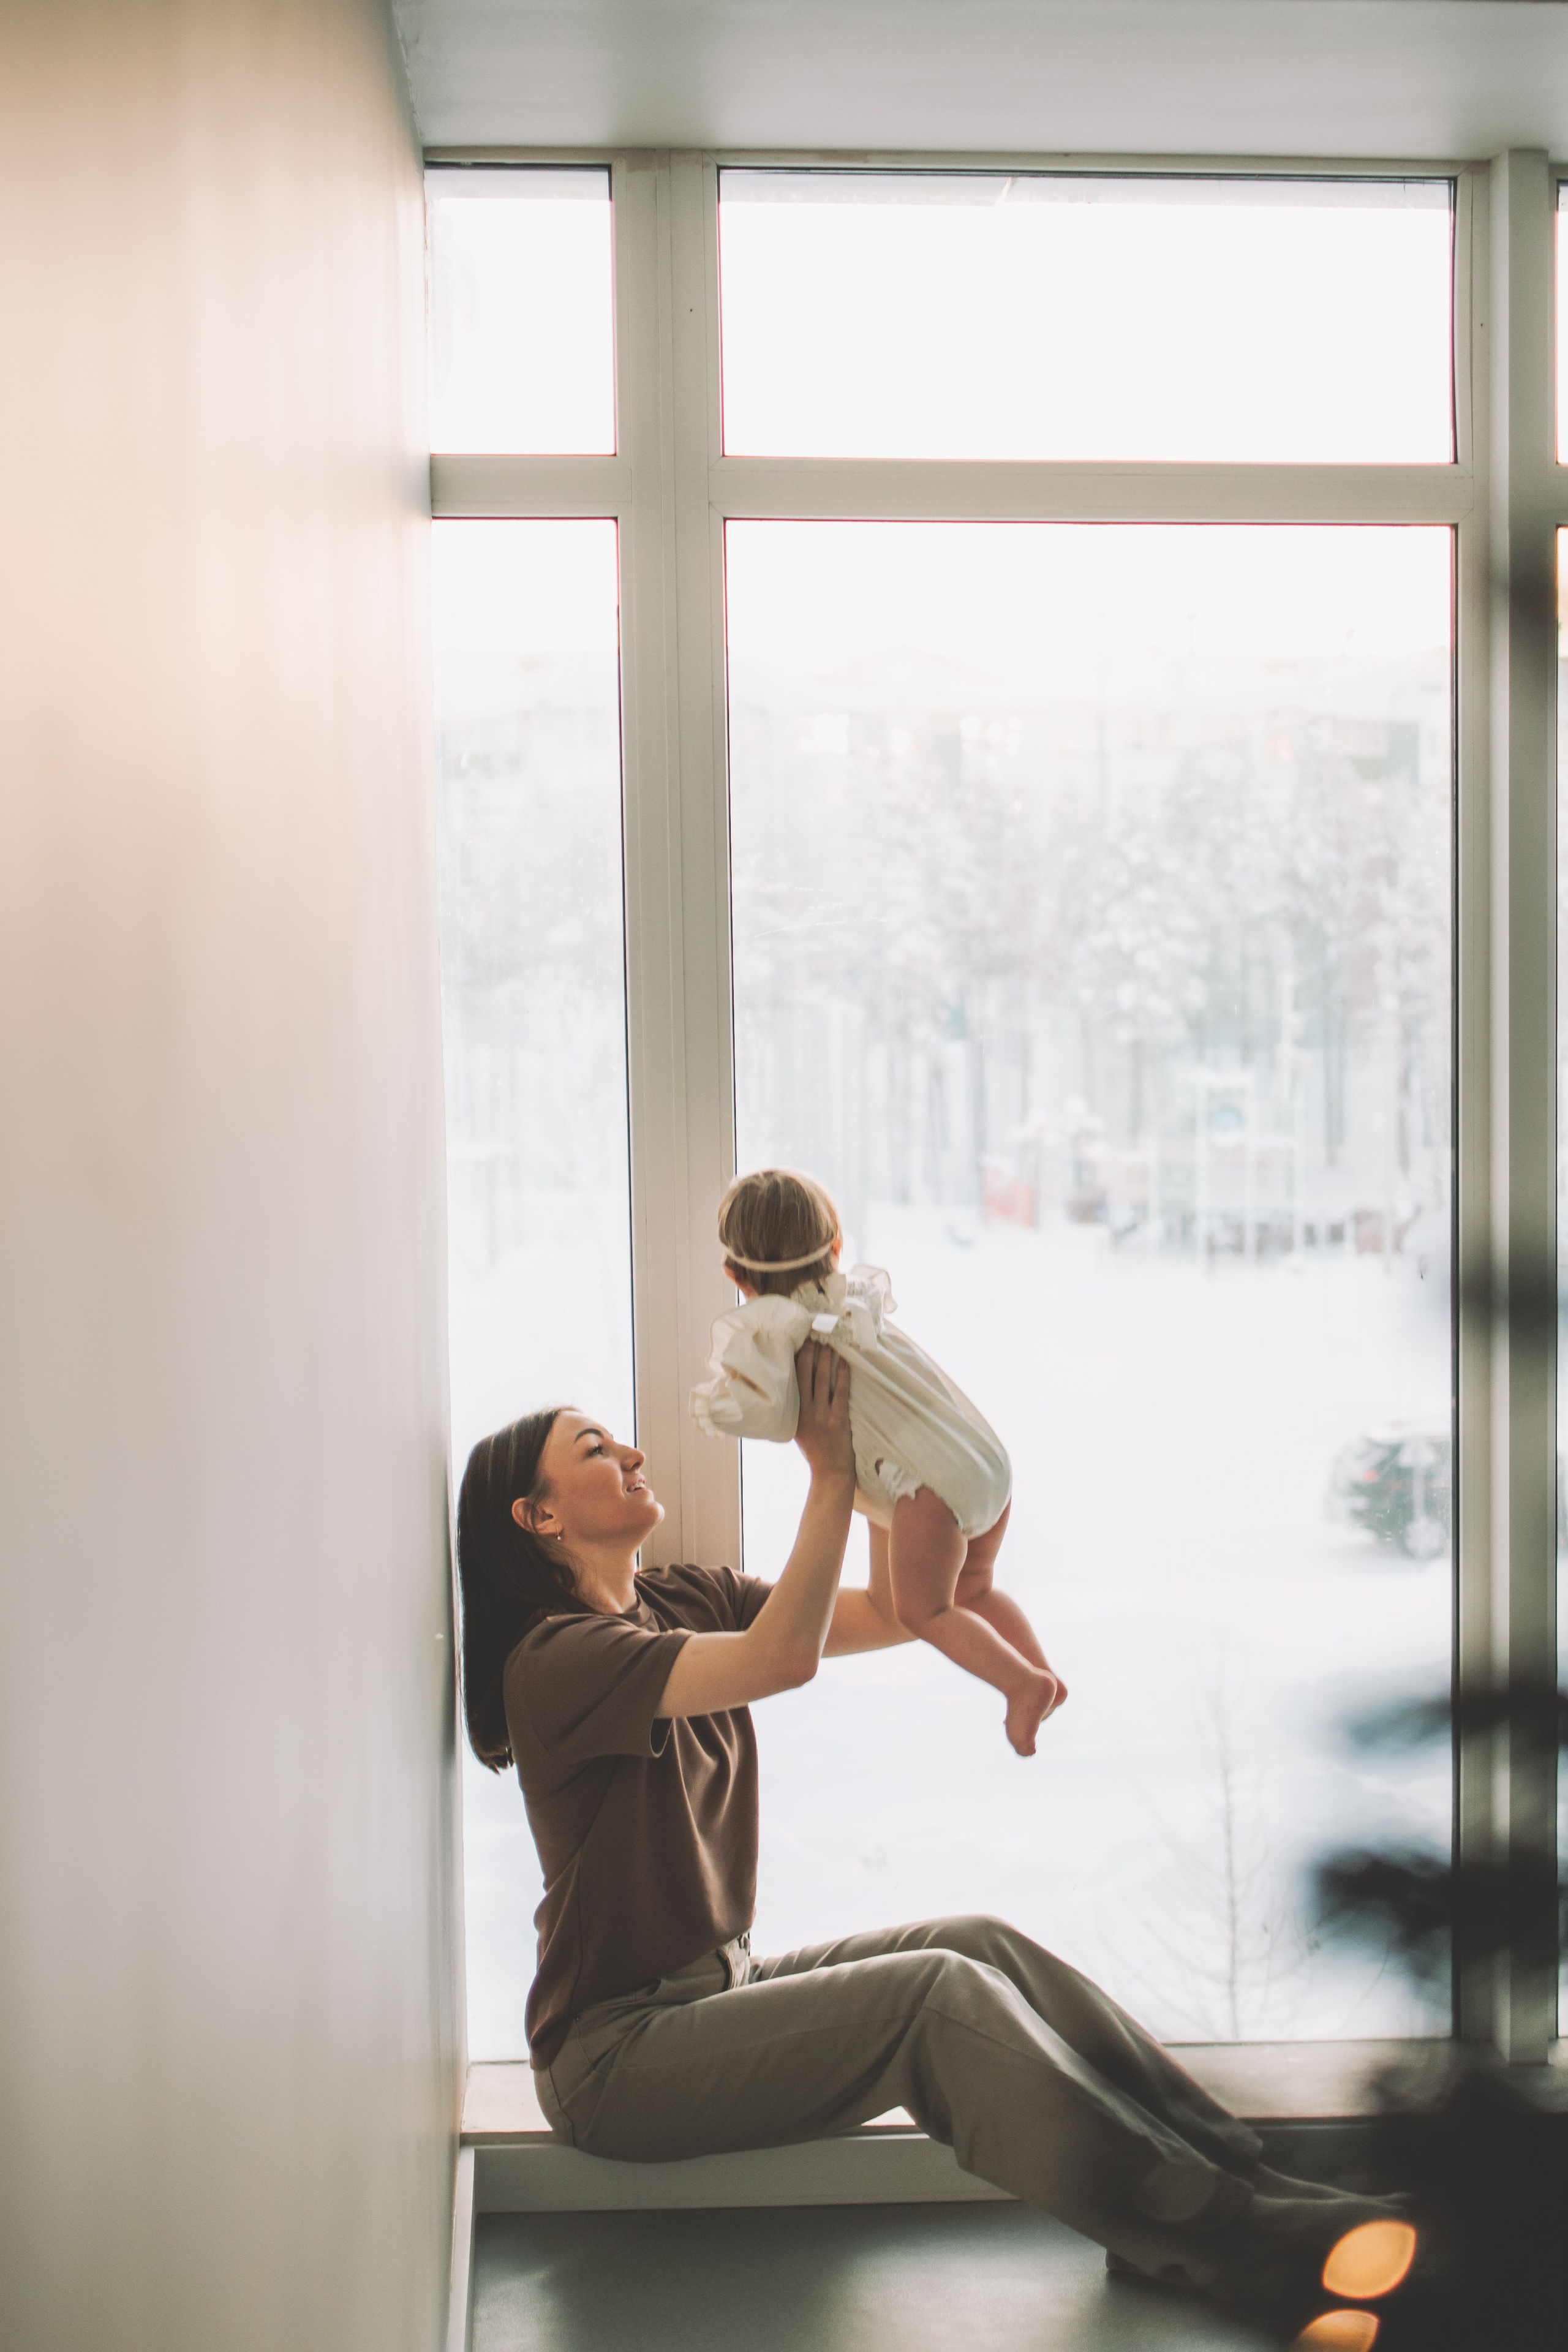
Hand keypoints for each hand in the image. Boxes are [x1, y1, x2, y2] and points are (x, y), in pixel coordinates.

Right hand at [793, 1341, 853, 1481]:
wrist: (830, 1473)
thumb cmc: (816, 1451)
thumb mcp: (798, 1430)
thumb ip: (796, 1410)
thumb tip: (795, 1387)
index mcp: (793, 1413)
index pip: (791, 1381)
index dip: (794, 1361)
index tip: (796, 1344)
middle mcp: (804, 1412)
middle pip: (805, 1376)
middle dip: (809, 1354)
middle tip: (812, 1336)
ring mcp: (821, 1416)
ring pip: (822, 1381)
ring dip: (825, 1361)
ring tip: (828, 1344)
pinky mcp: (837, 1420)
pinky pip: (840, 1393)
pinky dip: (843, 1377)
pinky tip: (844, 1363)